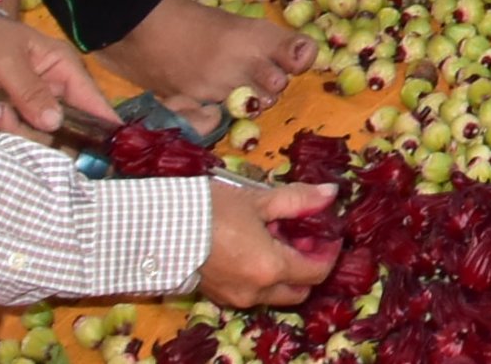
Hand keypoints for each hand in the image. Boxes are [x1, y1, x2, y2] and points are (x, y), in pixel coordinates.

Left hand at [0, 10, 113, 139]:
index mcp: (62, 71)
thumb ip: (31, 92)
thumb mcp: (8, 62)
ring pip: (20, 138)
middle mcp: (48, 94)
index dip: (100, 124)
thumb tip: (55, 123)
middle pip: (53, 132)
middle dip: (21, 127)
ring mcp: (22, 110)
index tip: (105, 150)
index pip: (90, 101)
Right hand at [196, 182, 339, 308]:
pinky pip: (252, 293)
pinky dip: (262, 276)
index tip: (329, 233)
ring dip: (284, 272)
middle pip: (299, 290)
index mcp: (270, 268)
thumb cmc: (212, 210)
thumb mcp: (259, 200)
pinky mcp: (218, 296)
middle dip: (308, 266)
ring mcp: (235, 297)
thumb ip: (298, 199)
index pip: (317, 272)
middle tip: (303, 236)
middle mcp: (255, 291)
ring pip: (275, 294)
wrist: (159, 228)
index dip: (329, 253)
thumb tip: (330, 194)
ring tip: (275, 237)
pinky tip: (253, 247)